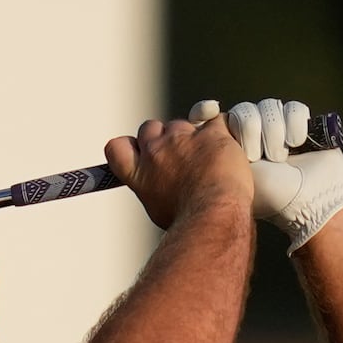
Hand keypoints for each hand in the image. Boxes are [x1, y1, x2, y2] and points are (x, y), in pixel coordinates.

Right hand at [105, 115, 254, 232]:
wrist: (213, 216)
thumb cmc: (188, 221)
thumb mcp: (159, 211)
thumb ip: (155, 189)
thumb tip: (162, 190)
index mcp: (140, 174)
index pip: (117, 148)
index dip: (129, 146)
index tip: (139, 151)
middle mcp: (156, 152)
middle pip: (150, 128)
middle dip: (162, 136)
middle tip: (180, 157)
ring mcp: (182, 139)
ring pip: (182, 124)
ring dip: (192, 136)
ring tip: (208, 161)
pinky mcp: (210, 133)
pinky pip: (215, 121)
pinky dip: (221, 133)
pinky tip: (226, 151)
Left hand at [188, 97, 342, 252]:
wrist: (307, 201)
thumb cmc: (268, 196)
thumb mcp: (229, 177)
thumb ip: (209, 156)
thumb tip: (195, 129)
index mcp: (230, 151)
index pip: (212, 118)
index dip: (208, 110)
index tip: (210, 110)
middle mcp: (253, 139)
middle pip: (244, 111)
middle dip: (250, 131)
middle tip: (256, 157)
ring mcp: (278, 131)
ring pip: (268, 108)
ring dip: (273, 133)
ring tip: (279, 158)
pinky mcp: (300, 126)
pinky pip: (293, 109)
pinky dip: (294, 125)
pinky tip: (297, 144)